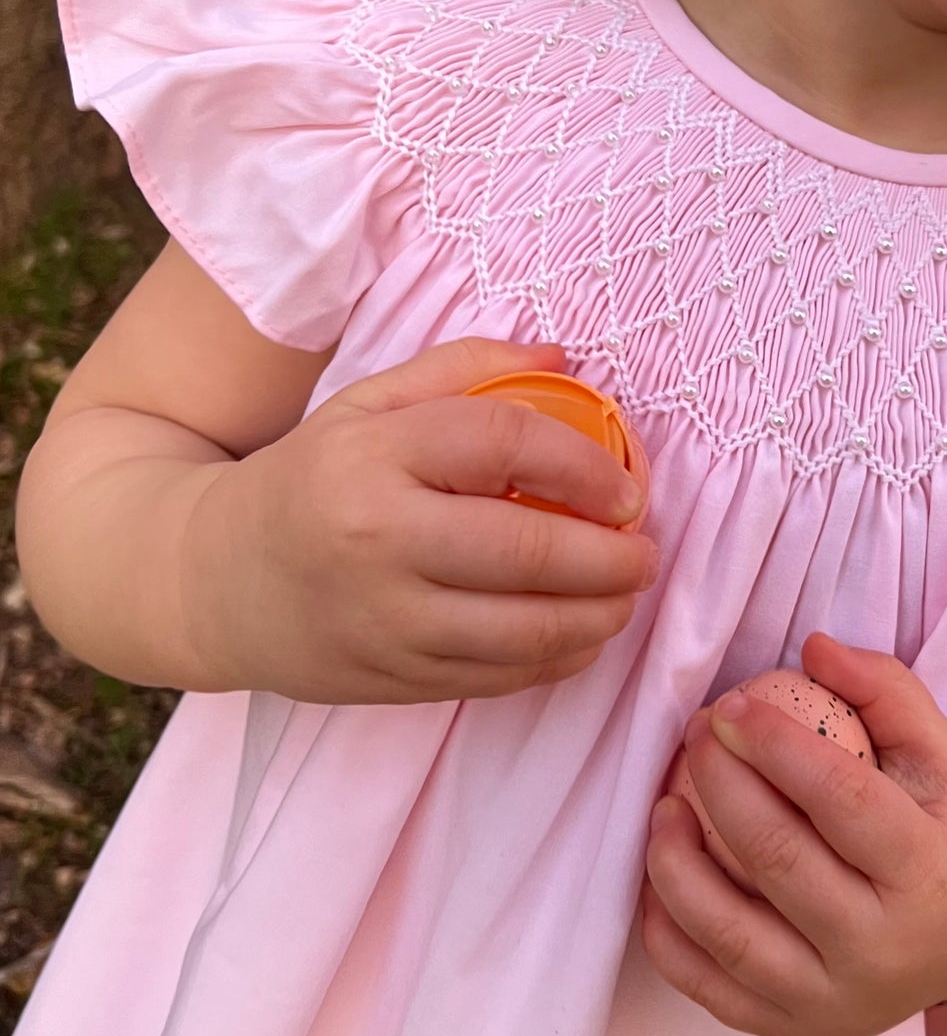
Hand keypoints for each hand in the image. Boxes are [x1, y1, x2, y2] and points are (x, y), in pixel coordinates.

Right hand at [182, 337, 659, 703]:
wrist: (213, 580)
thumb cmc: (309, 480)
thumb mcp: (367, 405)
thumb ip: (464, 370)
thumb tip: (564, 357)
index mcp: (374, 456)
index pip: (505, 443)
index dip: (586, 465)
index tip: (627, 489)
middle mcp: (378, 540)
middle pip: (529, 549)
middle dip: (612, 558)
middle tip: (645, 552)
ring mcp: (385, 620)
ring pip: (526, 630)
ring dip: (599, 617)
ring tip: (624, 596)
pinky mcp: (393, 679)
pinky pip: (501, 677)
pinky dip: (558, 660)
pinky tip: (580, 635)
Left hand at [640, 634, 946, 1035]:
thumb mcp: (941, 751)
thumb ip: (886, 688)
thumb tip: (813, 645)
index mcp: (930, 871)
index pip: (840, 799)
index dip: (774, 744)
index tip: (730, 705)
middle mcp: (886, 947)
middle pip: (777, 858)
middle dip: (718, 784)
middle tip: (694, 735)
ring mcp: (836, 999)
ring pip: (728, 931)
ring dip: (675, 860)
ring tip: (663, 805)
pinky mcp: (795, 1030)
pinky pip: (707, 984)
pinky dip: (667, 929)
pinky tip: (664, 872)